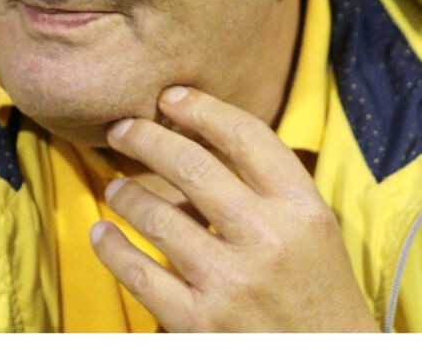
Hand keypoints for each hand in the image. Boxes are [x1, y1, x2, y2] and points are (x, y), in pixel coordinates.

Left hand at [91, 85, 376, 331]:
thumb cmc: (319, 295)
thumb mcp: (315, 232)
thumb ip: (270, 189)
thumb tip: (201, 140)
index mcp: (302, 208)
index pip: (246, 136)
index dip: (202, 108)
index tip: (170, 97)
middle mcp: (268, 238)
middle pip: (191, 165)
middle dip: (147, 138)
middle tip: (122, 128)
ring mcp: (230, 282)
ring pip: (157, 216)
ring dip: (126, 194)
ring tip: (115, 186)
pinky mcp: (200, 323)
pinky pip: (139, 274)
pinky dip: (112, 248)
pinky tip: (102, 234)